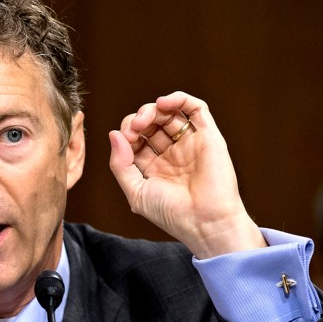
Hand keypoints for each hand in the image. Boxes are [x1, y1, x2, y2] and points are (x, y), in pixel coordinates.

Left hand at [108, 91, 265, 258]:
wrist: (205, 223)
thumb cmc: (172, 214)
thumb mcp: (136, 192)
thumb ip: (121, 164)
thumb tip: (114, 134)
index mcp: (154, 166)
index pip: (135, 138)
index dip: (126, 133)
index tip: (123, 141)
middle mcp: (172, 153)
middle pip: (151, 123)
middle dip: (137, 120)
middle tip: (133, 129)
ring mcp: (190, 143)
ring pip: (170, 113)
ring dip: (152, 110)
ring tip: (143, 121)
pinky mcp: (208, 136)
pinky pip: (196, 108)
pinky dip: (179, 99)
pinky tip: (163, 103)